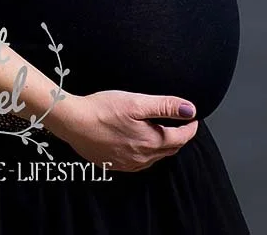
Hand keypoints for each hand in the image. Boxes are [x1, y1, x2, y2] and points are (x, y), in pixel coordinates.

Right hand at [46, 90, 199, 172]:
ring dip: (164, 145)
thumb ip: (166, 106)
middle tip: (181, 124)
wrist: (73, 122)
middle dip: (179, 137)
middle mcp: (141, 157)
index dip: (191, 128)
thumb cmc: (103, 109)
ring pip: (155, 157)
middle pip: (170, 150)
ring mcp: (127, 164)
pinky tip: (142, 142)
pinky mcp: (114, 164)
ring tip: (164, 130)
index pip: (181, 139)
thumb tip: (190, 110)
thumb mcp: (138, 102)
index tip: (193, 119)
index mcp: (150, 141)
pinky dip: (148, 152)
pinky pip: (140, 162)